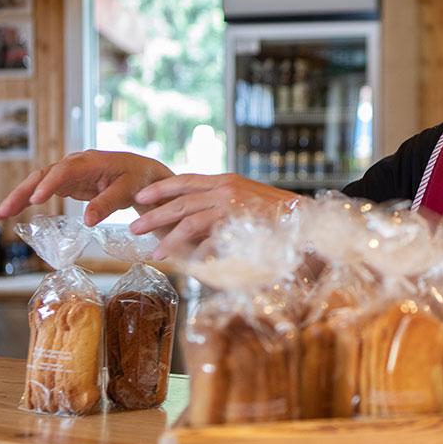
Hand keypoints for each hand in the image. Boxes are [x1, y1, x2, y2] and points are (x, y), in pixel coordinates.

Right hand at [0, 150, 172, 225]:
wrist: (142, 174)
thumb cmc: (137, 179)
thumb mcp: (128, 191)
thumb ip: (107, 204)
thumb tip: (87, 221)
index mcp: (89, 161)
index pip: (64, 171)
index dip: (49, 184)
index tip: (36, 199)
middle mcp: (74, 164)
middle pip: (42, 175)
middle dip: (22, 192)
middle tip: (3, 211)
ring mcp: (68, 173)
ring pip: (38, 183)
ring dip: (19, 197)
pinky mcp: (67, 183)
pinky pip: (43, 191)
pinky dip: (28, 200)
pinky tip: (13, 212)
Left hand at [130, 173, 298, 258]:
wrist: (308, 221)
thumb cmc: (279, 215)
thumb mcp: (247, 199)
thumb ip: (224, 203)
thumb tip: (199, 216)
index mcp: (226, 180)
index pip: (186, 180)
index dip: (162, 188)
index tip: (141, 196)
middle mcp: (227, 189)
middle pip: (181, 200)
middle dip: (155, 214)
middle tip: (134, 225)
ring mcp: (232, 206)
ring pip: (190, 221)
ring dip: (169, 238)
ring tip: (154, 252)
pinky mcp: (239, 225)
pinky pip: (210, 241)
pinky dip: (196, 253)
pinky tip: (184, 263)